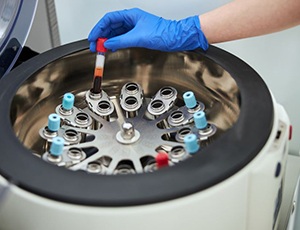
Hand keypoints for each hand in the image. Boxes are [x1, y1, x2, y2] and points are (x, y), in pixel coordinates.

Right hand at [88, 8, 208, 51]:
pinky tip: (111, 48)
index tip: (92, 38)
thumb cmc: (163, 33)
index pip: (108, 19)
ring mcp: (134, 27)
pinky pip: (121, 38)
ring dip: (107, 41)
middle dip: (101, 36)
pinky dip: (115, 43)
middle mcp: (131, 20)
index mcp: (130, 15)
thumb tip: (108, 44)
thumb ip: (121, 41)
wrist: (176, 38)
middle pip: (110, 26)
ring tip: (101, 49)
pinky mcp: (137, 35)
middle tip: (95, 46)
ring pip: (115, 33)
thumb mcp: (138, 37)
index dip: (98, 28)